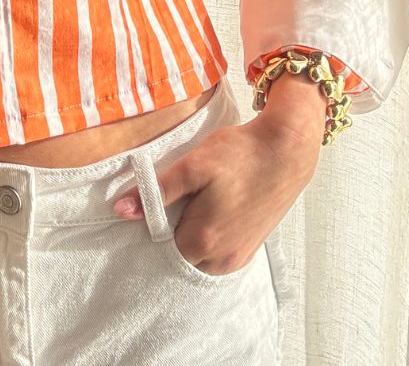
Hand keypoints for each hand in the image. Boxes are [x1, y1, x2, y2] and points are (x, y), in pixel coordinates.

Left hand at [111, 114, 320, 276]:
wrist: (287, 150)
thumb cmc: (240, 154)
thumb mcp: (192, 166)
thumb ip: (157, 191)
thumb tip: (121, 210)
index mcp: (203, 241)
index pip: (158, 248)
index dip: (149, 226)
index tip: (148, 204)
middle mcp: (222, 259)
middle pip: (179, 256)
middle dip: (169, 234)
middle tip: (169, 202)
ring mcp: (239, 257)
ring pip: (199, 258)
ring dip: (189, 238)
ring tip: (189, 205)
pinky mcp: (251, 248)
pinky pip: (218, 256)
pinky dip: (207, 240)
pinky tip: (208, 213)